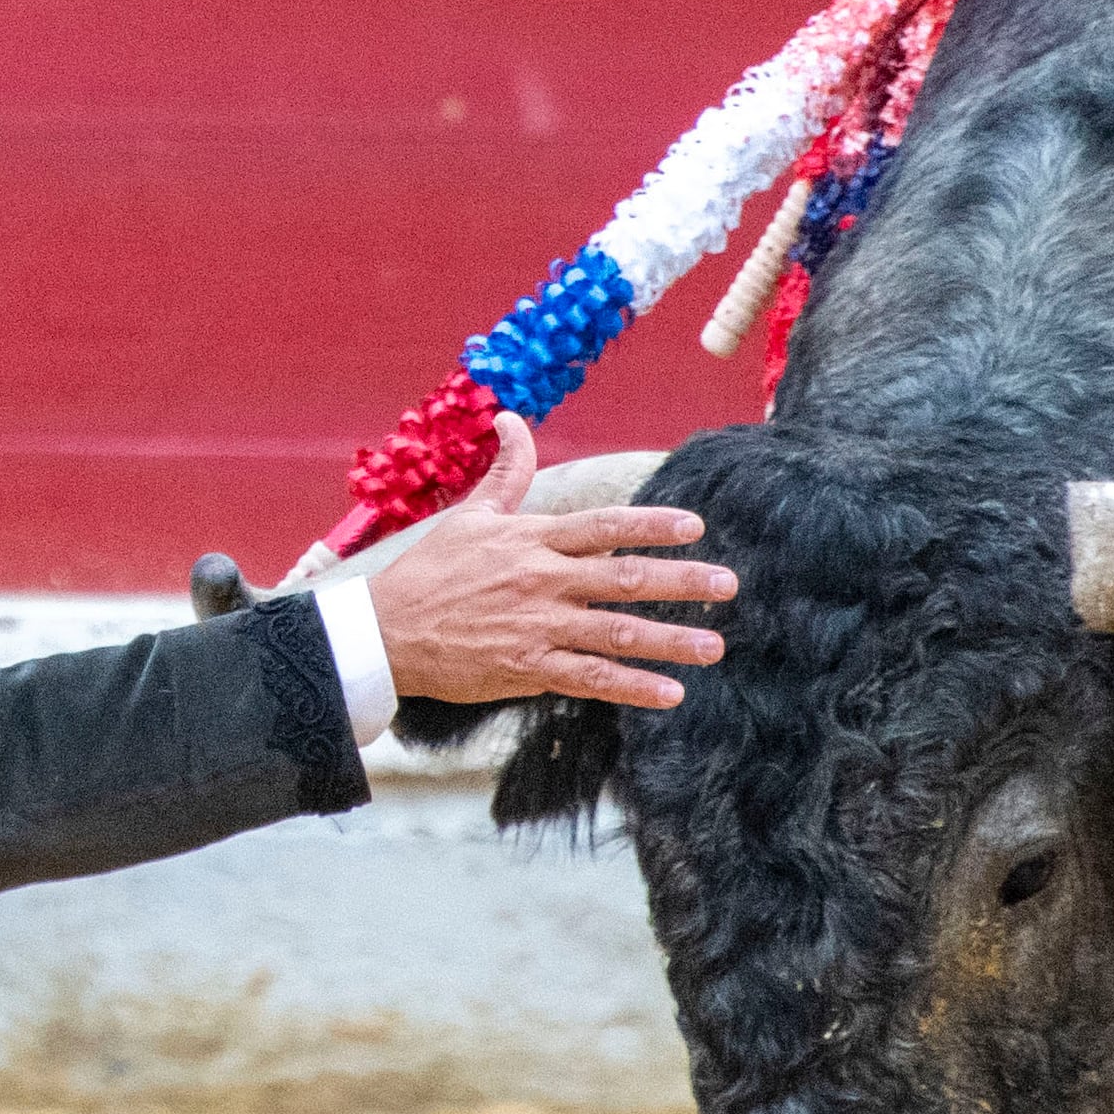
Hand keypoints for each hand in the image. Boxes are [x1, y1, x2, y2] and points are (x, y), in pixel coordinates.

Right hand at [360, 412, 733, 710]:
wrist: (386, 632)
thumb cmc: (428, 571)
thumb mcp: (469, 515)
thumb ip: (505, 472)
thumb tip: (512, 419)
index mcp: (532, 539)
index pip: (604, 525)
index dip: (652, 524)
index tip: (696, 526)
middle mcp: (542, 580)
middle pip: (624, 578)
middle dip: (681, 581)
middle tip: (728, 585)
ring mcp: (537, 626)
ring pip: (616, 632)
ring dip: (670, 641)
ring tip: (714, 646)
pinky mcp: (526, 668)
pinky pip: (590, 679)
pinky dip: (632, 688)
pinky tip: (670, 693)